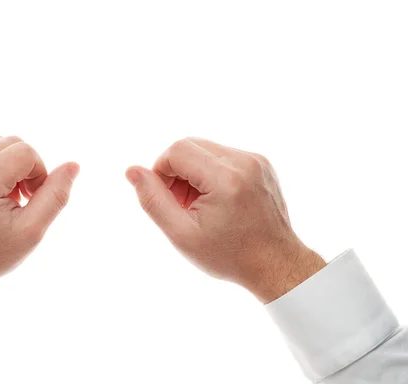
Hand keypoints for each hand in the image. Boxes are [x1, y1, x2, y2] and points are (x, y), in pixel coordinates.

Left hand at [0, 135, 78, 308]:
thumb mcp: (31, 231)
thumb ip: (55, 196)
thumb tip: (74, 165)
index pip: (25, 151)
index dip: (38, 173)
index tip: (31, 199)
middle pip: (11, 142)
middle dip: (24, 167)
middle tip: (21, 199)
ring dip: (8, 164)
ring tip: (5, 197)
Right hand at [126, 137, 324, 302]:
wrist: (276, 264)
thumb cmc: (228, 255)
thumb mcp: (182, 234)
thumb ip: (153, 200)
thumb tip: (132, 170)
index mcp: (225, 178)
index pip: (177, 150)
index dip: (161, 171)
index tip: (166, 199)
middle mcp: (243, 161)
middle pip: (190, 144)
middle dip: (175, 171)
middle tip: (180, 204)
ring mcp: (255, 160)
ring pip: (205, 149)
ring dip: (192, 172)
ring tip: (198, 205)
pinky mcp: (261, 163)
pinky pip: (222, 155)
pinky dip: (210, 172)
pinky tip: (215, 200)